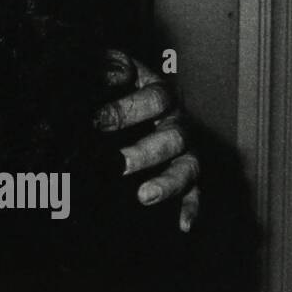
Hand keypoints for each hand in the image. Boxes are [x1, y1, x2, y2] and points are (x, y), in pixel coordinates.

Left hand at [93, 51, 199, 231]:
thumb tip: (105, 76)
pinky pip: (195, 191)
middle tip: (116, 163)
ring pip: (187, 166)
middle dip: (145, 150)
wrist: (113, 93)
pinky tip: (182, 225)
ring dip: (167, 182)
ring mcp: (183, 147)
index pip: (154, 97)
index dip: (127, 109)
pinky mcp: (185, 171)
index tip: (97, 122)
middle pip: (173, 135)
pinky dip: (190, 206)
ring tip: (143, 196)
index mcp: (156, 90)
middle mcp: (175, 119)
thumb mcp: (105, 66)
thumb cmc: (107, 80)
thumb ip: (105, 68)